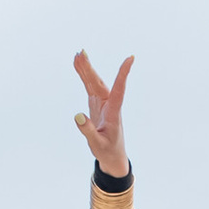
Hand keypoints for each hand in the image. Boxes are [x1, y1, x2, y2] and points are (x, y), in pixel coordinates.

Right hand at [73, 50, 133, 178]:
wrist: (112, 156)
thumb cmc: (107, 151)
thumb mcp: (97, 144)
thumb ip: (88, 130)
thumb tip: (78, 116)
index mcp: (113, 113)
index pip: (120, 90)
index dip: (124, 74)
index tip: (130, 58)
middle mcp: (110, 104)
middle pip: (99, 82)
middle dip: (91, 68)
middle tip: (81, 53)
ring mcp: (103, 103)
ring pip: (94, 82)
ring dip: (86, 68)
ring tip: (78, 54)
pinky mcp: (96, 104)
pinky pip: (89, 86)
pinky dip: (84, 76)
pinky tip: (78, 65)